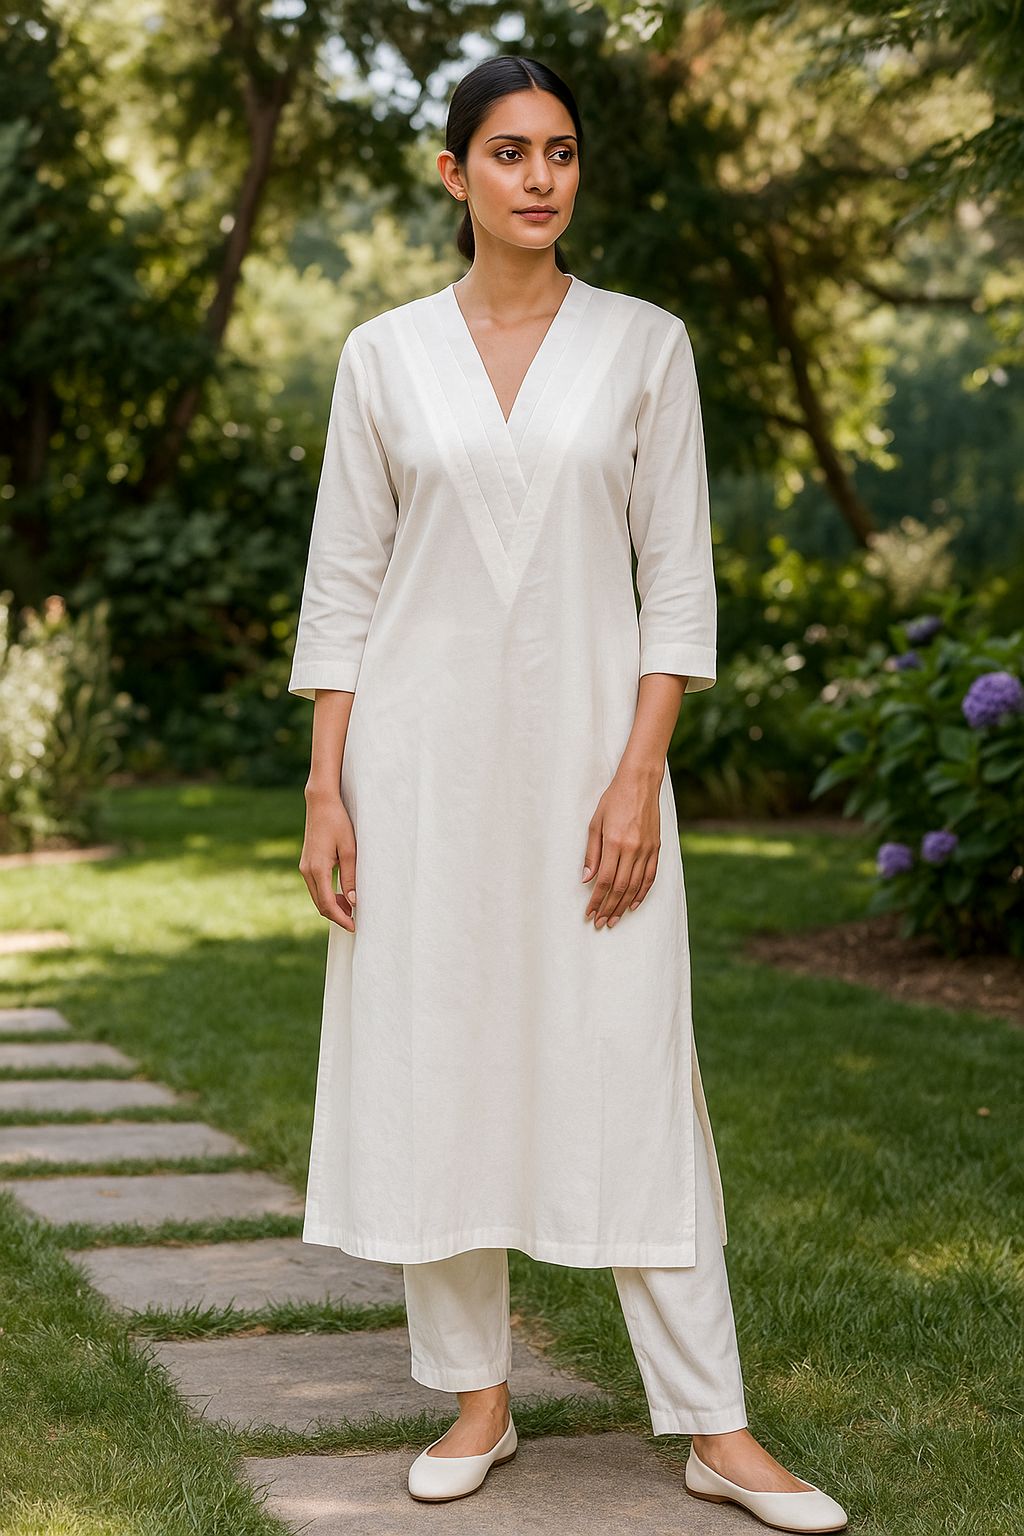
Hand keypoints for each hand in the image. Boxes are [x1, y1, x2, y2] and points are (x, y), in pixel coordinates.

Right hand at [299, 788, 356, 930]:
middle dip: (337, 915)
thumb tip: (353, 902)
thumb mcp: (350, 851)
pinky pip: (316, 887)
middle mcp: (307, 870)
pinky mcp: (306, 863)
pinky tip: (341, 895)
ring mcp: (304, 867)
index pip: (327, 904)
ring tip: (351, 908)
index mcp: (317, 869)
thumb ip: (350, 877)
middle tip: (355, 921)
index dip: (341, 918)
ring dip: (332, 906)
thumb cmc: (338, 823)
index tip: (353, 926)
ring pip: (317, 897)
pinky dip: (327, 895)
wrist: (321, 804)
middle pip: (320, 904)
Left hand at [581, 765, 661, 927]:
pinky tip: (634, 904)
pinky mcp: (656, 848)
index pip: (604, 880)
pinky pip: (649, 876)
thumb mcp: (595, 823)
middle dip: (609, 907)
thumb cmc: (613, 800)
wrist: (640, 784)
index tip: (590, 912)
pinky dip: (642, 893)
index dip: (596, 899)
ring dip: (623, 905)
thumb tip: (587, 879)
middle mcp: (632, 849)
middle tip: (600, 922)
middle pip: (619, 887)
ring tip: (614, 919)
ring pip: (635, 886)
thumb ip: (592, 853)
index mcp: (614, 842)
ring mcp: (646, 849)